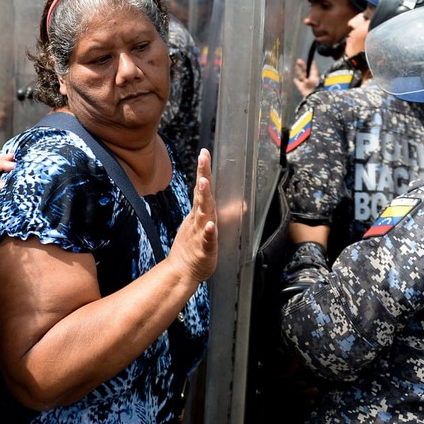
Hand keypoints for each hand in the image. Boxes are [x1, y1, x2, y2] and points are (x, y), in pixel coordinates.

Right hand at [168, 150, 217, 283]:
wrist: (181, 271)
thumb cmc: (195, 246)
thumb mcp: (208, 226)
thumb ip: (222, 213)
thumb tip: (242, 203)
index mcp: (200, 213)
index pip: (202, 188)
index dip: (203, 170)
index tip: (204, 153)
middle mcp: (199, 219)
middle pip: (201, 195)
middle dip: (203, 176)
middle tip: (203, 158)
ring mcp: (199, 233)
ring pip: (203, 214)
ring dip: (204, 198)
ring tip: (205, 183)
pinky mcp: (204, 249)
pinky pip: (207, 240)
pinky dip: (208, 232)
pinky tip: (210, 225)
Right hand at [293, 59, 318, 97]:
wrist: (311, 95)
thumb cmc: (315, 84)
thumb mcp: (315, 76)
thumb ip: (313, 68)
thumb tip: (313, 61)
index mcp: (314, 76)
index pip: (312, 69)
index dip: (310, 64)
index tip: (308, 60)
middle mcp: (309, 78)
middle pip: (305, 71)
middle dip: (302, 66)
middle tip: (298, 60)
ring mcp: (304, 83)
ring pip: (300, 75)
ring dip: (298, 71)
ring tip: (296, 66)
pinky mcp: (300, 87)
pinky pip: (297, 83)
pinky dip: (296, 81)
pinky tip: (294, 78)